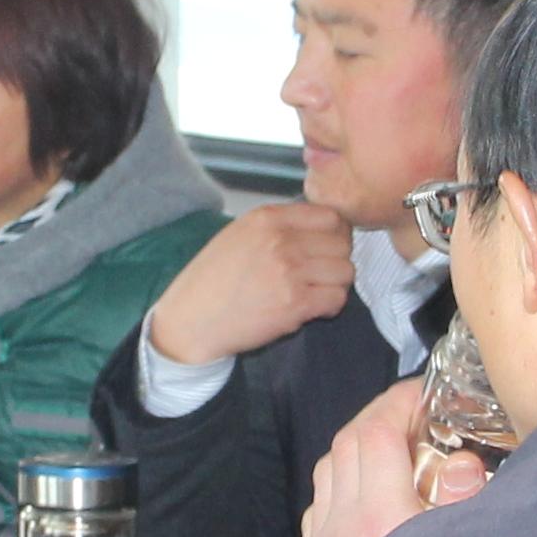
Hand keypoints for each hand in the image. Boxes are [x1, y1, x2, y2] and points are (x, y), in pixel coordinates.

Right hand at [144, 201, 353, 369]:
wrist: (191, 321)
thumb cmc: (212, 280)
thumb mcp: (238, 234)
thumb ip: (278, 226)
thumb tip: (321, 227)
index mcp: (267, 218)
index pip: (330, 216)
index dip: (336, 235)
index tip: (327, 250)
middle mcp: (281, 239)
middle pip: (342, 244)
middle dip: (336, 261)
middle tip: (319, 276)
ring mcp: (289, 271)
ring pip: (345, 271)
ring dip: (335, 285)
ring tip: (315, 293)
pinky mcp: (294, 303)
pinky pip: (337, 299)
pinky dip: (330, 307)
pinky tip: (311, 309)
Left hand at [300, 377, 474, 536]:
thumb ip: (468, 499)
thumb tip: (459, 466)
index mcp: (379, 522)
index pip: (374, 434)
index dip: (399, 404)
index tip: (425, 395)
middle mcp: (338, 535)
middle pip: (345, 447)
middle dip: (380, 422)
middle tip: (417, 419)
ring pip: (326, 479)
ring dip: (358, 457)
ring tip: (399, 459)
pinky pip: (318, 516)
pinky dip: (341, 495)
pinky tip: (373, 504)